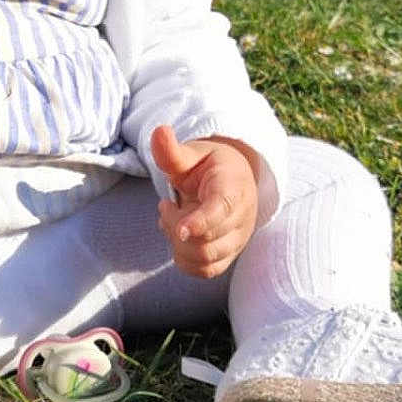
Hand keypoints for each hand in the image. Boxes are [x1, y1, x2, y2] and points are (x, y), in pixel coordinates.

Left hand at [150, 125, 258, 278]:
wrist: (230, 179)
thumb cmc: (207, 165)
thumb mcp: (191, 154)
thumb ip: (172, 150)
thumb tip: (159, 131)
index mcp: (233, 187)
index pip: (222, 210)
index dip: (200, 222)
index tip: (180, 229)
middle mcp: (242, 217)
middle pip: (206, 239)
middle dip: (175, 226)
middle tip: (165, 206)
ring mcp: (238, 239)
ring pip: (205, 258)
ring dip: (178, 244)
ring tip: (172, 220)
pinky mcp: (229, 254)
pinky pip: (206, 271)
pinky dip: (184, 260)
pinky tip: (178, 238)